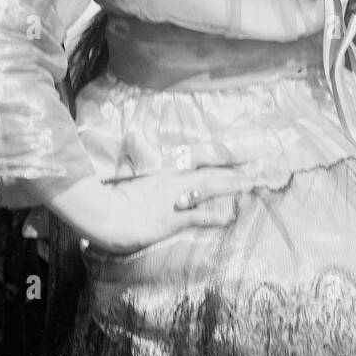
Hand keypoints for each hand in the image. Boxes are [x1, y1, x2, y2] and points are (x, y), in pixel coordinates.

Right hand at [96, 165, 255, 254]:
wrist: (97, 211)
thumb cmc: (110, 195)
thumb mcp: (126, 173)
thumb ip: (134, 155)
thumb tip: (133, 135)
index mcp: (164, 170)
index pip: (199, 161)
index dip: (221, 158)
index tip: (241, 157)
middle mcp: (173, 181)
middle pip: (211, 173)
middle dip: (235, 171)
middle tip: (258, 169)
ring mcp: (172, 199)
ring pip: (209, 189)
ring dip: (232, 186)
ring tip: (253, 184)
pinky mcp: (169, 220)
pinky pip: (196, 217)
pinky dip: (214, 217)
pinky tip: (230, 218)